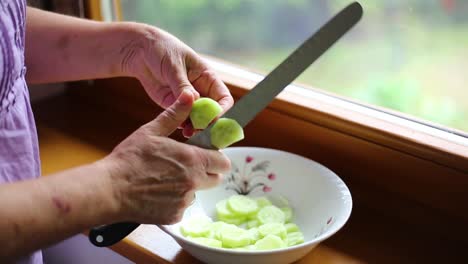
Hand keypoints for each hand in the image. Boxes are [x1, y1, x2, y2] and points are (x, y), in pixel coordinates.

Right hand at [101, 90, 230, 223]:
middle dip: (207, 172)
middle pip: (215, 179)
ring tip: (165, 178)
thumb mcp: (151, 131)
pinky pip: (182, 207)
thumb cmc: (129, 159)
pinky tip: (157, 193)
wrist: (109, 190)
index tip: (206, 154)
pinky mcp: (174, 216)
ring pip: (197, 192)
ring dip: (188, 186)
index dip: (217, 158)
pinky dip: (174, 201)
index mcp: (192, 159)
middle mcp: (193, 182)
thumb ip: (175, 114)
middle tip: (187, 166)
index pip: (223, 162)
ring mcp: (184, 200)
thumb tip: (189, 95)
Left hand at [120, 23, 233, 136]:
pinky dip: (182, 126)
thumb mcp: (174, 66)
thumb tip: (195, 100)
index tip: (213, 119)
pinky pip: (181, 119)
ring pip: (197, 119)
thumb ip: (183, 85)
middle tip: (199, 131)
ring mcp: (187, 100)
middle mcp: (201, 91)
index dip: (221, 110)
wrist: (140, 51)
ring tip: (188, 132)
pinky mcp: (173, 105)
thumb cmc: (162, 50)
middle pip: (212, 113)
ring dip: (194, 128)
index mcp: (208, 78)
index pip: (223, 98)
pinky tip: (177, 127)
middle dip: (208, 123)